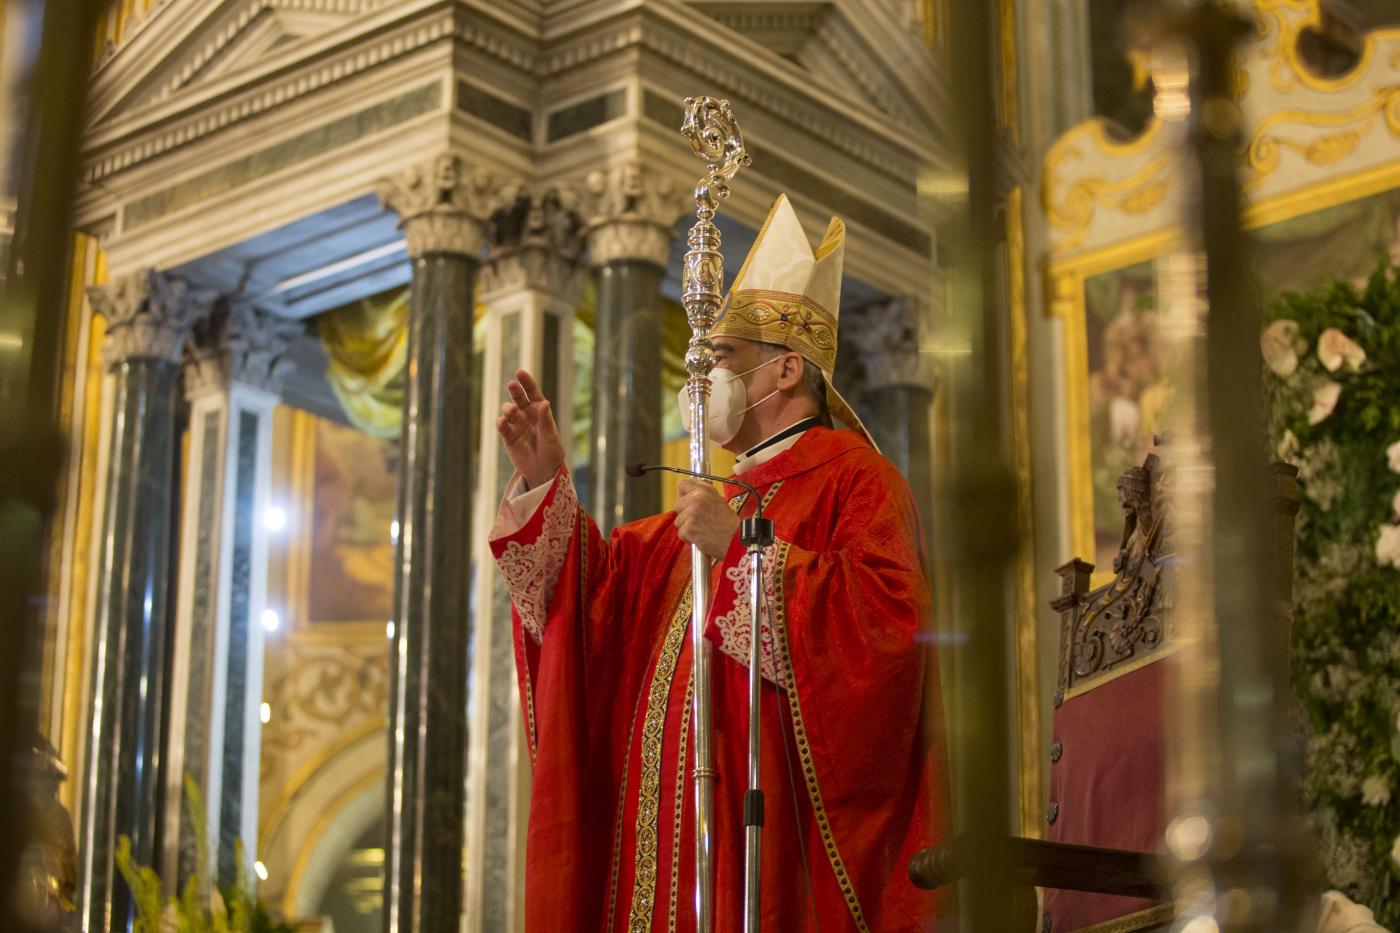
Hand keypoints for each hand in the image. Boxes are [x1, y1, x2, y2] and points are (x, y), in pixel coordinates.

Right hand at [497, 369, 566, 488]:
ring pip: (508, 411)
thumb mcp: (551, 436)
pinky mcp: (508, 437)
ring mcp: (516, 425)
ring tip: (511, 410)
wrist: (544, 471)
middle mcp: (527, 415)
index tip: (519, 373)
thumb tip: (544, 402)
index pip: (533, 393)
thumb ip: (545, 420)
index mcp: (540, 411)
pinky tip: (502, 422)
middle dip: (515, 391)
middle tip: (512, 385)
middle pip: (519, 398)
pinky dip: (501, 423)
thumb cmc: (552, 452)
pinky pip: (502, 427)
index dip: (526, 382)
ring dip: (508, 408)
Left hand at [674, 477, 740, 560]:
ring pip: (678, 520)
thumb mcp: (718, 499)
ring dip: (687, 526)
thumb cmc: (728, 522)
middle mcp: (696, 499)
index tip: (688, 500)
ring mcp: (691, 514)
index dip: (684, 494)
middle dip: (685, 513)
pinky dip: (688, 537)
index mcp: (704, 490)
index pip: (683, 484)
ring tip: (702, 529)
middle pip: (678, 504)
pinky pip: (681, 533)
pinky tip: (701, 537)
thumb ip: (703, 492)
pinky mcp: (688, 529)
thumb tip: (691, 486)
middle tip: (699, 519)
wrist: (735, 540)